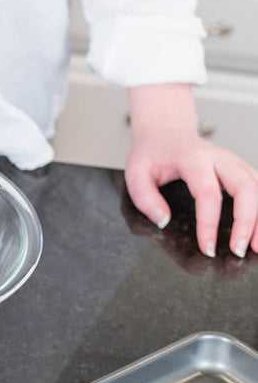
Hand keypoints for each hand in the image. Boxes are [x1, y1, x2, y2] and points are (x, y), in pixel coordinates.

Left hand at [125, 83, 256, 257]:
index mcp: (193, 159)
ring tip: (257, 246)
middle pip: (246, 188)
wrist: (166, 132)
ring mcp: (235, 162)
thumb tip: (163, 221)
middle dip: (246, 221)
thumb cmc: (152, 154)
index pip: (207, 193)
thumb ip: (145, 198)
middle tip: (238, 250)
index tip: (207, 248)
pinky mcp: (241, 168)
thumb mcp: (135, 172)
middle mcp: (220, 158)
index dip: (209, 223)